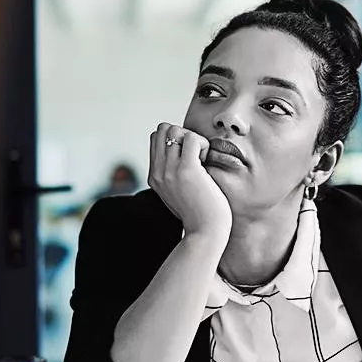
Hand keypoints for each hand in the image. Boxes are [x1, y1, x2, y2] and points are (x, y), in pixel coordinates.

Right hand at [148, 123, 231, 237]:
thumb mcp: (179, 193)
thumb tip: (183, 153)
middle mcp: (158, 172)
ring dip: (192, 138)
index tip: (189, 157)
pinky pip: (191, 138)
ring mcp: (170, 171)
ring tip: (201, 158)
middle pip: (162, 129)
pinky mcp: (187, 170)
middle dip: (182, 134)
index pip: (156, 138)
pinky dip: (203, 144)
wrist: (205, 232)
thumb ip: (174, 175)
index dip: (175, 139)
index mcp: (154, 177)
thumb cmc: (200, 214)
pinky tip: (206, 162)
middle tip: (196, 154)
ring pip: (174, 129)